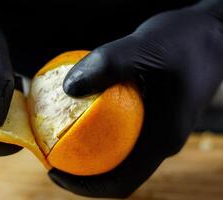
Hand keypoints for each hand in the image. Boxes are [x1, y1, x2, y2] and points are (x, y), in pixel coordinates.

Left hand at [49, 2, 222, 197]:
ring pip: (119, 152)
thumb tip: (68, 89)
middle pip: (117, 172)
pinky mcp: (154, 114)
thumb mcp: (144, 46)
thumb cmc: (185, 40)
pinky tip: (83, 110)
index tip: (55, 172)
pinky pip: (123, 131)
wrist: (213, 34)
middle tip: (51, 153)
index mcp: (162, 138)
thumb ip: (106, 65)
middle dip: (82, 171)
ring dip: (89, 150)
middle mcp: (160, 140)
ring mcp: (158, 128)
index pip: (121, 183)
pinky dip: (100, 129)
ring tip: (61, 135)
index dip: (86, 187)